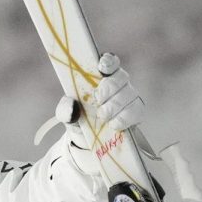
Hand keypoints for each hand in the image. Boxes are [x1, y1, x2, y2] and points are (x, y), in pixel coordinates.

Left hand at [54, 53, 144, 173]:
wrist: (90, 139)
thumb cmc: (79, 118)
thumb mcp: (66, 114)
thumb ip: (65, 109)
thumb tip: (72, 107)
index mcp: (99, 77)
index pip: (109, 62)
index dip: (108, 61)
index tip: (102, 67)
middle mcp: (117, 83)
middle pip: (121, 77)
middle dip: (109, 88)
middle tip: (98, 100)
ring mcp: (129, 96)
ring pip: (130, 94)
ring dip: (114, 106)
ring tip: (102, 116)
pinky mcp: (136, 111)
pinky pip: (136, 111)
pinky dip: (123, 118)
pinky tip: (113, 125)